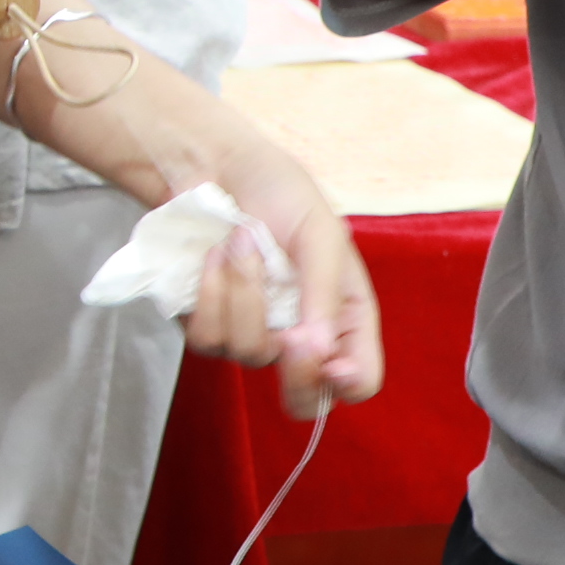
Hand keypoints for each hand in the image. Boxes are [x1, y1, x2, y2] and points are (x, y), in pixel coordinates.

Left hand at [185, 123, 381, 419]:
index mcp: (343, 315)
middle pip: (303, 399)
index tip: (329, 363)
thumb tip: (319, 353)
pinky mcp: (206, 325)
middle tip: (290, 335)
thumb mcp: (320, 233)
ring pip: (249, 354)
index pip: (357, 378)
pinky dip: (210, 292)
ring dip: (244, 292)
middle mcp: (300, 334)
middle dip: (295, 373)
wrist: (212, 166)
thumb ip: (324, 293)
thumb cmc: (279, 193)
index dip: (348, 383)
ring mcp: (251, 333)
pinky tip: (213, 256)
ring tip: (242, 241)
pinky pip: (207, 338)